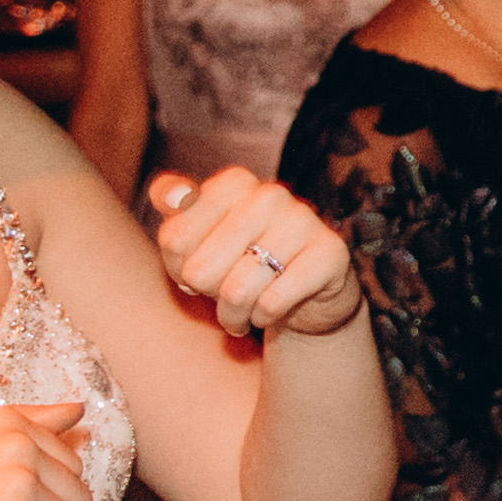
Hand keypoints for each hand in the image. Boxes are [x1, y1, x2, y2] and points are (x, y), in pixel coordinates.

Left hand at [144, 168, 364, 342]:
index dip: (178, 268)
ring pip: (236, 291)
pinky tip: (268, 313)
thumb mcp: (198, 234)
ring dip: (233, 316)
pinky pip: (273, 302)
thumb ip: (171, 203)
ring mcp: (304, 221)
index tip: (195, 270)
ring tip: (239, 315)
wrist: (306, 292)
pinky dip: (264, 317)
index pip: (174, 240)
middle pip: (200, 270)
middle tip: (220, 296)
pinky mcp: (330, 254)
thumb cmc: (241, 261)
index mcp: (234, 183)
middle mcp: (270, 195)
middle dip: (207, 296)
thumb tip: (171, 197)